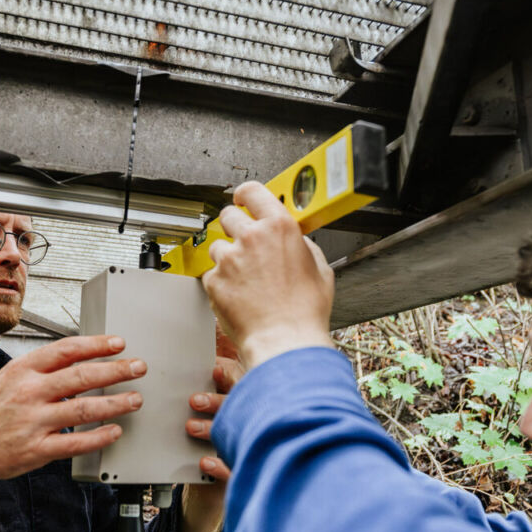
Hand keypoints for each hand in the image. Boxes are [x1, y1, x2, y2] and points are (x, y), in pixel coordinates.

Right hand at [0, 335, 144, 530]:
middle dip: (116, 370)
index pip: (66, 350)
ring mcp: (33, 422)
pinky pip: (75, 443)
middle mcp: (28, 393)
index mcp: (21, 371)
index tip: (119, 343)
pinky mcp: (36, 450)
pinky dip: (99, 437)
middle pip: (81, 376)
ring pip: (84, 409)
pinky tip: (114, 431)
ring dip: (116, 403)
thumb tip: (77, 360)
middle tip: (138, 367)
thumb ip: (39, 371)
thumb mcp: (6, 379)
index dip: (96, 345)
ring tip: (135, 399)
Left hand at [186, 324, 240, 481]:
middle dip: (215, 403)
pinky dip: (219, 466)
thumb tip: (209, 342)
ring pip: (235, 436)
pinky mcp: (246, 467)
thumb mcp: (232, 389)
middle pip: (238, 408)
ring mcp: (252, 443)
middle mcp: (254, 417)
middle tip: (193, 400)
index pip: (241, 384)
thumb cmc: (237, 415)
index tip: (213, 370)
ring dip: (211, 430)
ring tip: (191, 426)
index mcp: (252, 395)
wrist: (249, 459)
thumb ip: (224, 371)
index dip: (227, 376)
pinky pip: (235, 469)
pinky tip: (204, 461)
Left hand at [201, 181, 334, 368]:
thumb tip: (295, 238)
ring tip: (247, 279)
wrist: (285, 340)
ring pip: (218, 246)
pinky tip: (240, 295)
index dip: (245, 194)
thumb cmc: (304, 311)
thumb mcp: (318, 268)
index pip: (253, 191)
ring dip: (228, 258)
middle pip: (228, 216)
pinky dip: (222, 283)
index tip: (242, 199)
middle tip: (246, 245)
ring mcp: (230, 258)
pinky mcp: (214, 280)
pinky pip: (212, 274)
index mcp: (280, 227)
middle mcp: (252, 237)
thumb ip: (301, 244)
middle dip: (235, 228)